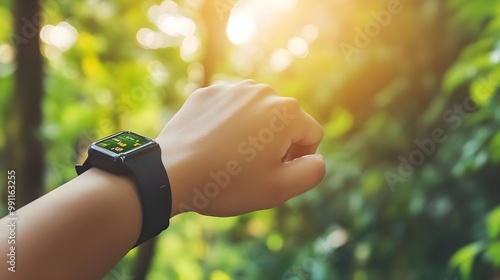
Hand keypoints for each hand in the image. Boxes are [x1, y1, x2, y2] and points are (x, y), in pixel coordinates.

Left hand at [157, 80, 324, 216]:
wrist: (171, 173)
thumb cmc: (228, 183)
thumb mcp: (280, 189)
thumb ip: (313, 172)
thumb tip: (317, 157)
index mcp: (286, 112)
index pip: (311, 136)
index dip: (298, 160)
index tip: (273, 173)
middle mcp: (263, 91)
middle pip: (285, 122)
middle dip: (277, 144)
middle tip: (251, 167)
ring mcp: (233, 88)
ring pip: (258, 114)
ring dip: (254, 133)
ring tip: (232, 156)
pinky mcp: (209, 92)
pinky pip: (231, 110)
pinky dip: (229, 125)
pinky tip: (214, 144)